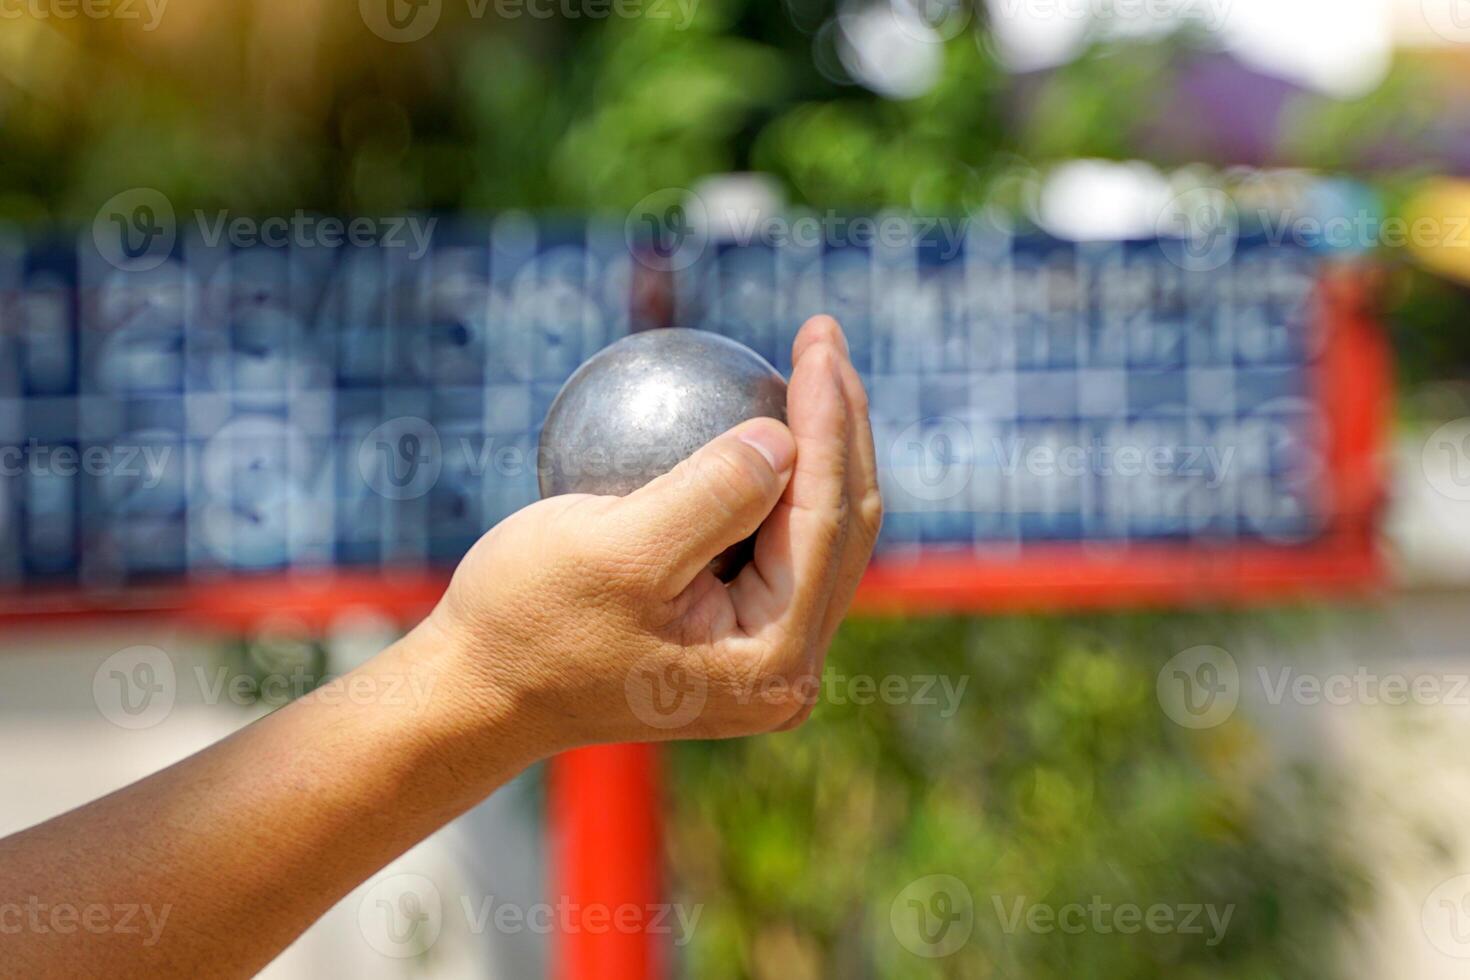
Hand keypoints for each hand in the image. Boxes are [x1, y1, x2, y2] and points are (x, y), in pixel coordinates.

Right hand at [429, 316, 882, 752]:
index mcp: (773, 657)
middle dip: (842, 424)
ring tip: (811, 364)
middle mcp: (787, 670)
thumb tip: (785, 438)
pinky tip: (761, 417)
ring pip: (817, 532)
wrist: (477, 692)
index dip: (829, 420)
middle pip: (840, 524)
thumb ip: (712, 496)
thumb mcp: (615, 550)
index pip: (824, 517)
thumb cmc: (529, 619)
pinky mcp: (735, 639)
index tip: (817, 338)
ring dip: (820, 447)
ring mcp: (765, 658)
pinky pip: (773, 544)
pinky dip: (776, 480)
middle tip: (823, 335)